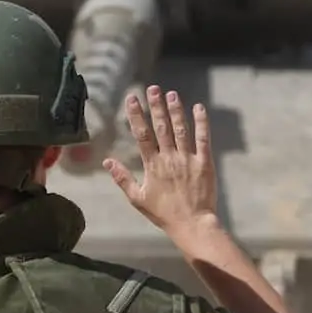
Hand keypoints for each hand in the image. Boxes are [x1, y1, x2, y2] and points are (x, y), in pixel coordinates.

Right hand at [104, 85, 218, 230]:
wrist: (192, 224)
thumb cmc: (164, 213)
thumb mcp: (138, 199)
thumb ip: (123, 178)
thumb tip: (107, 161)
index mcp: (152, 165)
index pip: (142, 135)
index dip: (136, 115)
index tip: (132, 98)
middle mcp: (169, 158)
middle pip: (161, 127)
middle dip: (156, 106)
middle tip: (153, 88)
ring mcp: (188, 159)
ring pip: (181, 130)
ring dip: (176, 111)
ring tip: (171, 94)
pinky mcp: (205, 163)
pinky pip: (203, 139)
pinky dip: (201, 123)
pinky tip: (199, 108)